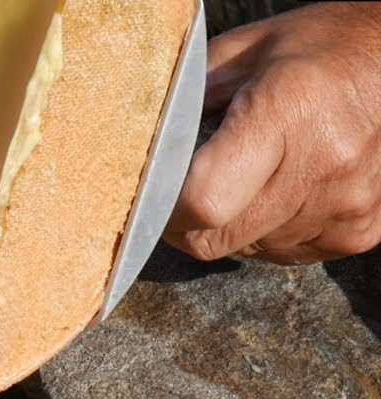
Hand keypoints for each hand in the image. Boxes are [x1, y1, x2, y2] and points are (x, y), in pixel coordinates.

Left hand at [164, 3, 380, 263]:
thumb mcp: (250, 50)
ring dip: (231, 227)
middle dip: (187, 225)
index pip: (202, 201)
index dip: (164, 209)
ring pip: (248, 251)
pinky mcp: (360, 231)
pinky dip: (269, 233)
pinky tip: (278, 192)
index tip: (153, 195)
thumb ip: (189, 94)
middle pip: (217, 239)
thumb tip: (137, 139)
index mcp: (286, 115)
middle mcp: (322, 167)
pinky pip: (288, 254)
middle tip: (183, 195)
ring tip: (244, 179)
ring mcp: (347, 205)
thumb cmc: (327, 47)